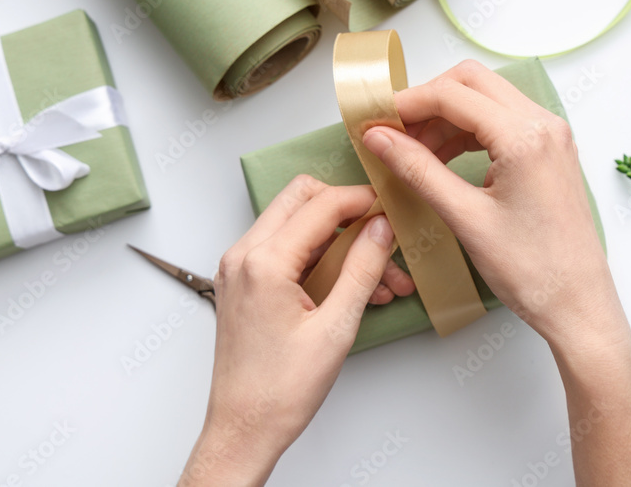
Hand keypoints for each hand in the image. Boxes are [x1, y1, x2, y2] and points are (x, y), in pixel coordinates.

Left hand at [179, 176, 406, 486]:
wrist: (243, 430)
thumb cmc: (278, 392)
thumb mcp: (336, 329)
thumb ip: (362, 269)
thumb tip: (381, 230)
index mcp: (263, 263)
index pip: (321, 205)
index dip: (362, 200)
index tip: (390, 208)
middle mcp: (243, 256)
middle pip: (302, 199)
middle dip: (347, 210)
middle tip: (382, 231)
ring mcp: (240, 269)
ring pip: (296, 225)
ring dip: (340, 241)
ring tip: (381, 278)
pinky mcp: (244, 283)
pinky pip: (286, 250)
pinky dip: (321, 259)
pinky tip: (354, 287)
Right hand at [361, 60, 627, 349]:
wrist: (578, 303)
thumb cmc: (532, 270)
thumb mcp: (465, 218)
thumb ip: (418, 170)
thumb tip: (379, 138)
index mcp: (525, 137)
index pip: (452, 95)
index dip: (405, 104)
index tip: (374, 121)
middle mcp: (544, 125)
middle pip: (471, 82)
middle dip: (427, 101)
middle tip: (393, 132)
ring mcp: (551, 136)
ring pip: (486, 99)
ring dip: (446, 117)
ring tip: (412, 152)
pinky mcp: (550, 151)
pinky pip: (502, 122)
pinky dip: (468, 132)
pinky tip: (442, 160)